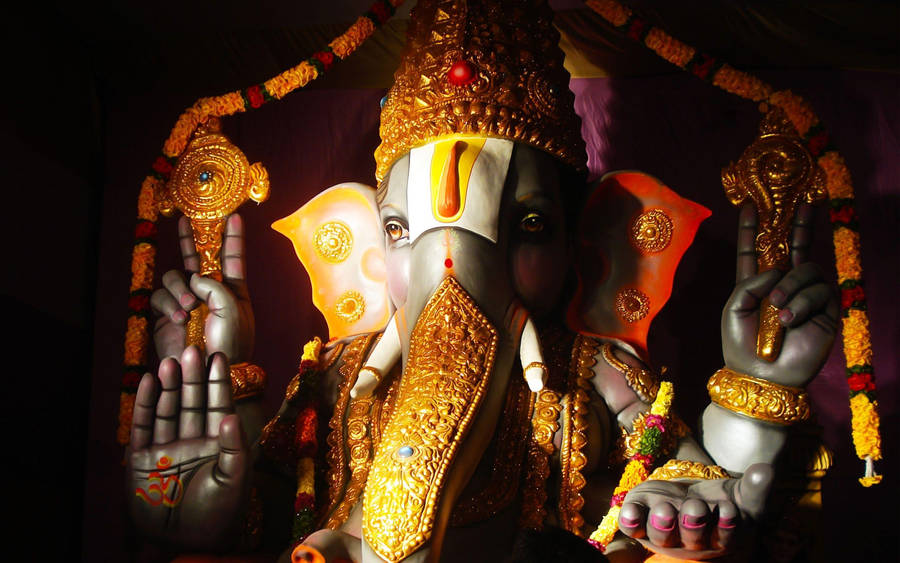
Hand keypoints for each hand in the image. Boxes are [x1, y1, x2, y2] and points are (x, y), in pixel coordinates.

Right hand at [127, 347, 250, 548]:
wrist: (188, 541)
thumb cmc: (219, 514)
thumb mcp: (235, 480)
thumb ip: (235, 447)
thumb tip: (228, 417)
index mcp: (218, 442)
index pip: (218, 404)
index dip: (217, 381)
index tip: (218, 355)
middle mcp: (193, 439)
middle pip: (192, 401)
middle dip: (192, 376)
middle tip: (192, 350)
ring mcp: (167, 447)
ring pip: (168, 408)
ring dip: (169, 385)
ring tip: (170, 361)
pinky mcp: (143, 458)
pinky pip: (144, 426)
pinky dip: (145, 403)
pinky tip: (148, 381)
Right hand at [152, 214, 253, 362]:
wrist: (211, 371)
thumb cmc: (232, 341)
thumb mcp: (232, 308)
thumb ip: (214, 284)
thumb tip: (193, 278)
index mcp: (233, 289)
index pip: (232, 257)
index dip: (233, 237)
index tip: (235, 216)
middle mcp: (208, 292)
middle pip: (197, 258)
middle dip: (190, 238)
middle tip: (183, 219)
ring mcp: (186, 303)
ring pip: (174, 277)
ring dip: (179, 288)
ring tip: (189, 307)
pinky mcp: (166, 316)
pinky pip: (161, 297)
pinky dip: (169, 304)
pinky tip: (179, 318)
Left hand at [617, 464, 773, 559]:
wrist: (687, 497)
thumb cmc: (718, 503)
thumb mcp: (740, 494)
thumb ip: (755, 485)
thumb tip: (766, 469)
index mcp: (717, 538)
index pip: (723, 536)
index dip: (724, 526)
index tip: (729, 509)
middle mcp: (688, 540)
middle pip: (690, 537)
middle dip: (692, 523)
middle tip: (695, 508)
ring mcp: (661, 532)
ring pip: (660, 534)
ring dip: (662, 523)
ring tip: (665, 510)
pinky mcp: (639, 519)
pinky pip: (631, 526)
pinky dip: (630, 519)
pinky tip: (631, 512)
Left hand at [722, 204, 837, 385]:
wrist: (761, 375)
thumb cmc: (741, 344)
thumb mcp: (734, 308)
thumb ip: (749, 282)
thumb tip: (777, 269)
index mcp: (755, 284)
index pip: (755, 250)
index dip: (753, 229)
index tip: (750, 206)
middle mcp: (782, 285)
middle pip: (793, 247)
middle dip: (797, 224)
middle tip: (803, 201)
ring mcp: (804, 296)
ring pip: (806, 269)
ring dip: (790, 287)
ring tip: (778, 309)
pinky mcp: (824, 310)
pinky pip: (819, 291)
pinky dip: (801, 303)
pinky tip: (790, 320)